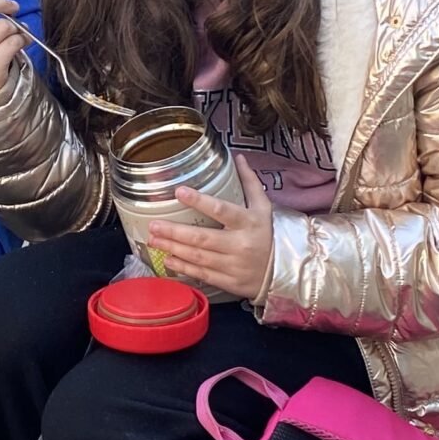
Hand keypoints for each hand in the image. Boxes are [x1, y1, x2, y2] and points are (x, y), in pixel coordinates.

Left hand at [144, 165, 276, 304]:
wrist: (285, 271)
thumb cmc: (268, 234)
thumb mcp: (264, 207)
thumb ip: (250, 183)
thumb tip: (238, 157)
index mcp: (249, 222)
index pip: (222, 210)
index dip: (200, 201)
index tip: (179, 191)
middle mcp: (240, 244)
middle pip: (203, 238)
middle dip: (175, 231)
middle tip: (153, 225)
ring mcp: (234, 265)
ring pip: (198, 257)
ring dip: (173, 248)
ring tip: (153, 240)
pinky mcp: (229, 282)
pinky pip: (202, 274)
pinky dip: (183, 268)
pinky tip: (168, 259)